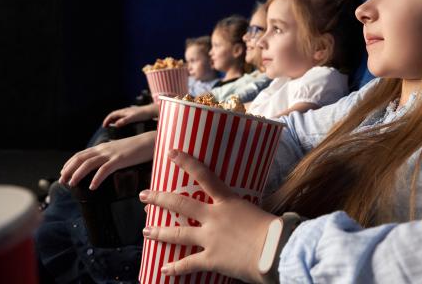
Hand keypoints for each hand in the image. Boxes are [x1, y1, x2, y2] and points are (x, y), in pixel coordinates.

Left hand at [60, 131, 155, 188]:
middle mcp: (104, 149)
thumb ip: (109, 156)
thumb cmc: (138, 148)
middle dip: (69, 170)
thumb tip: (102, 165)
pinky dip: (96, 178)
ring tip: (72, 184)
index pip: (81, 154)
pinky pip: (104, 170)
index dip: (69, 164)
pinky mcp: (120, 159)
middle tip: (62, 180)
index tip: (63, 173)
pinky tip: (92, 186)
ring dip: (77, 174)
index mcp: (103, 147)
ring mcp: (111, 154)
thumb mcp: (119, 150)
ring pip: (88, 163)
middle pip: (80, 158)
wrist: (151, 141)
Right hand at [102, 103, 158, 127]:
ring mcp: (128, 113)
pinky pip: (123, 118)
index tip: (104, 126)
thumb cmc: (142, 114)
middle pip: (114, 115)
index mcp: (123, 111)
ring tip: (112, 126)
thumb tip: (115, 124)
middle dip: (109, 120)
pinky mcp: (132, 115)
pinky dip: (119, 121)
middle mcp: (125, 111)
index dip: (107, 120)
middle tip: (106, 127)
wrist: (151, 111)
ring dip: (114, 121)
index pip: (112, 115)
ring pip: (118, 116)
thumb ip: (124, 121)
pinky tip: (122, 124)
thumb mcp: (132, 118)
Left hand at [139, 149, 276, 282]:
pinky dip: (175, 267)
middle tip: (144, 195)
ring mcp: (211, 238)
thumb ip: (245, 212)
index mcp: (229, 201)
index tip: (171, 153)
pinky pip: (188, 264)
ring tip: (146, 230)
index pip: (204, 176)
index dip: (187, 163)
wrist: (277, 250)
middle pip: (181, 204)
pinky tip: (163, 268)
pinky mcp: (212, 259)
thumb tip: (246, 215)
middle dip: (160, 199)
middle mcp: (215, 217)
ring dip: (160, 232)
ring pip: (178, 233)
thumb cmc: (275, 230)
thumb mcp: (258, 213)